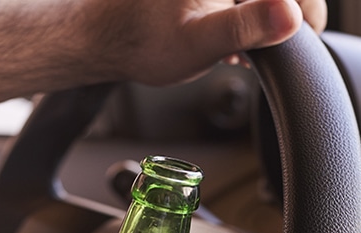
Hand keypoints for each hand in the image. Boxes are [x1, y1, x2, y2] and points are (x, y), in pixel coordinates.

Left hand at [93, 0, 327, 84]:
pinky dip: (237, 14)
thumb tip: (292, 15)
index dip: (304, 7)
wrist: (103, 38)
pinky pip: (229, 0)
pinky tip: (229, 43)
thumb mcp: (198, 43)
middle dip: (276, 16)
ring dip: (255, 17)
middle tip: (268, 49)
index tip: (306, 34)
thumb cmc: (141, 43)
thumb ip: (245, 27)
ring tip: (244, 51)